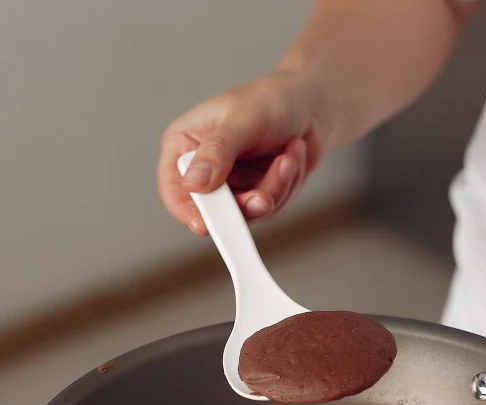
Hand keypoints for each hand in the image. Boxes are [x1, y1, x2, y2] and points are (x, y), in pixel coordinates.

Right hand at [158, 72, 323, 235]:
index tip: (207, 225)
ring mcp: (232, 183)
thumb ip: (217, 151)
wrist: (311, 102)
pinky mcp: (256, 192)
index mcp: (185, 143)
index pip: (173, 188)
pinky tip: (291, 157)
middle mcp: (204, 167)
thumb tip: (193, 182)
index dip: (187, 211)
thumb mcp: (242, 120)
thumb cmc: (271, 98)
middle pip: (213, 210)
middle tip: (263, 196)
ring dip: (274, 188)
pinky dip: (287, 185)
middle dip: (245, 204)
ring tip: (287, 157)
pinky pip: (270, 207)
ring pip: (247, 212)